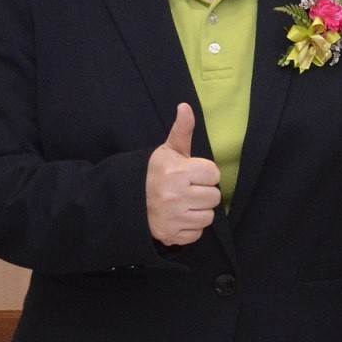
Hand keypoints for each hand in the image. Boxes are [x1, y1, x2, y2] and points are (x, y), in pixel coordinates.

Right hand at [145, 104, 220, 245]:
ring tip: (185, 204)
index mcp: (176, 172)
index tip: (192, 174)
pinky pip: (197, 233)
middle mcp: (174, 195)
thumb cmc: (155, 172)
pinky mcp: (170, 235)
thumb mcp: (168, 150)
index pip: (213, 174)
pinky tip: (180, 217)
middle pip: (214, 197)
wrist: (128, 199)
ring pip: (208, 216)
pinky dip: (191, 227)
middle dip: (204, 192)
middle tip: (188, 190)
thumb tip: (185, 106)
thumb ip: (182, 130)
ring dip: (199, 211)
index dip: (205, 173)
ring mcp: (172, 217)